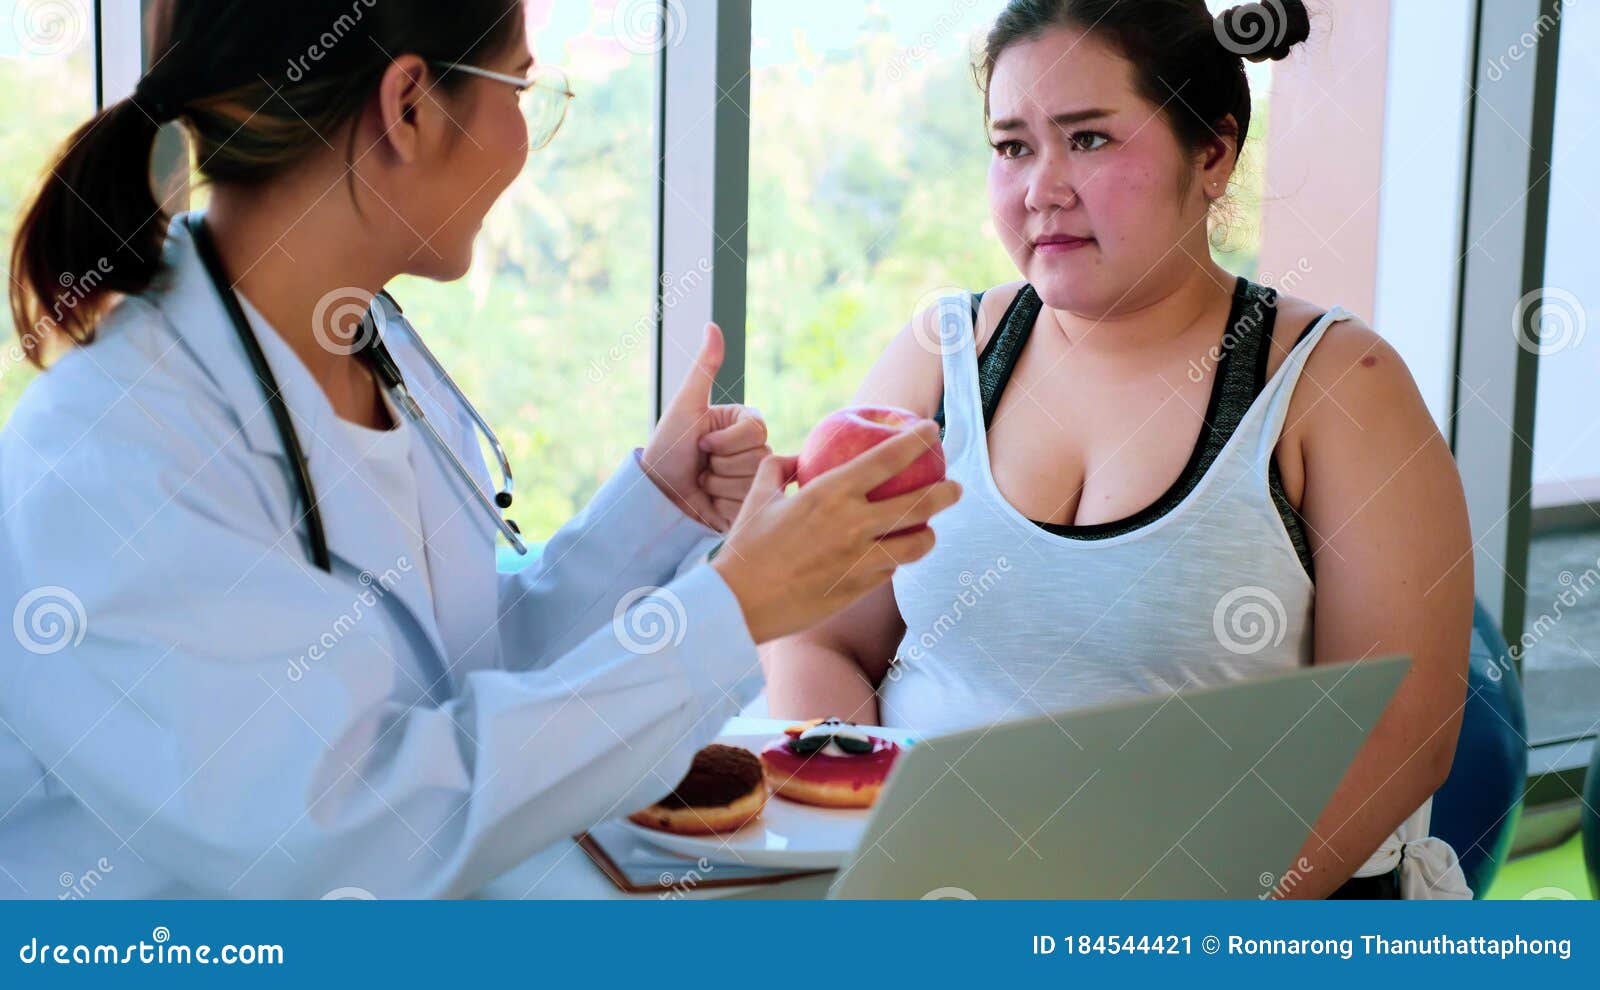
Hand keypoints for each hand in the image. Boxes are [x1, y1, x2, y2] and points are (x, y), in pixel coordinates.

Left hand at [640, 323, 771, 531]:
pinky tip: (709, 501)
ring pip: (752, 484)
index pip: (757, 430)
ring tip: (702, 482)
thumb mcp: (686, 405)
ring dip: (719, 486)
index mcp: (744, 424)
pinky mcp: (748, 507)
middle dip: (720, 464)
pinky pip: (748, 507)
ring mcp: (752, 480)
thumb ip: (705, 368)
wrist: (655, 494)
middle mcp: (753, 450)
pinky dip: (722, 506)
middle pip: (758, 458)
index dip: (725, 440)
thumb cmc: (668, 447)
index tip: (701, 442)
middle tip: (701, 464)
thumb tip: (712, 325)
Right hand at [711, 421, 960, 643]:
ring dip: (928, 536)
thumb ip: (780, 469)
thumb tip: (797, 459)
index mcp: (830, 493)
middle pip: (920, 505)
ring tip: (929, 532)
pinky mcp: (859, 590)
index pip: (888, 458)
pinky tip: (890, 557)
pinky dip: (893, 561)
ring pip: (916, 546)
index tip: (930, 430)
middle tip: (954, 488)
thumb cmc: (746, 547)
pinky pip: (889, 571)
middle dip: (946, 493)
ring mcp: (860, 561)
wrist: (738, 604)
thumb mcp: (759, 496)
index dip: (916, 440)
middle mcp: (853, 525)